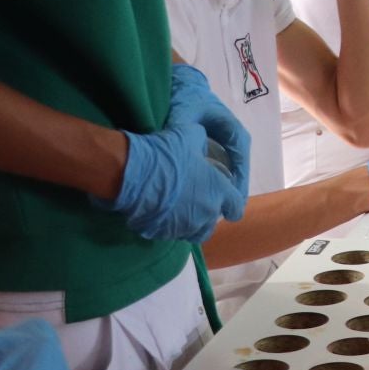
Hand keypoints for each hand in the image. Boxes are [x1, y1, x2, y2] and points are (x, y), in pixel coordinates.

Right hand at [97, 69, 248, 242]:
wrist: (132, 174)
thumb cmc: (167, 153)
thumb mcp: (192, 136)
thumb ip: (203, 145)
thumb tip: (202, 146)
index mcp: (217, 192)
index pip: (236, 208)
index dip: (232, 204)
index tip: (227, 200)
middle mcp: (203, 215)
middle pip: (212, 226)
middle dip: (208, 217)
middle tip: (199, 202)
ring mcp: (180, 227)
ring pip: (192, 233)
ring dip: (190, 224)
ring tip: (181, 210)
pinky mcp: (158, 233)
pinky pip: (169, 232)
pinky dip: (169, 225)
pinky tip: (161, 212)